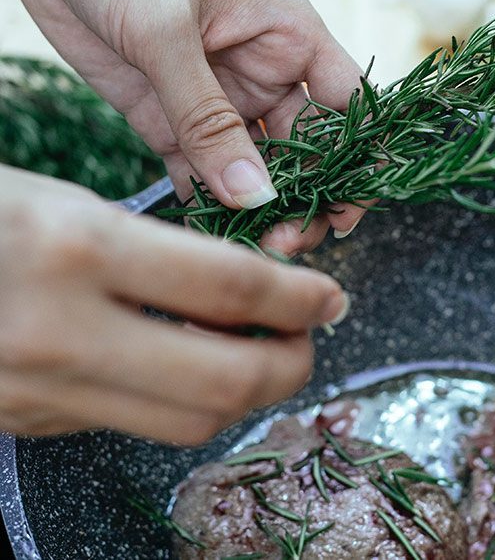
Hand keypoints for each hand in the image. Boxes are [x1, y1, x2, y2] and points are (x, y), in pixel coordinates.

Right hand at [0, 165, 347, 443]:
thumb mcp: (67, 205)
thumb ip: (157, 257)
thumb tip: (248, 298)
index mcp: (75, 249)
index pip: (230, 290)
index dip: (300, 297)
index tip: (330, 296)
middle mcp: (60, 332)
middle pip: (225, 383)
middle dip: (291, 364)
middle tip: (309, 337)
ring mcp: (41, 392)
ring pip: (189, 422)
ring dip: (245, 392)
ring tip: (261, 352)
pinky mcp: (30, 423)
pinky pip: (136, 422)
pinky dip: (182, 399)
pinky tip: (187, 364)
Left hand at [15, 0, 367, 253]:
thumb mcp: (165, 29)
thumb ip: (208, 115)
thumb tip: (253, 194)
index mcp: (287, 37)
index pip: (346, 103)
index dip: (358, 157)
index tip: (350, 209)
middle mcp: (261, 75)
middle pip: (304, 150)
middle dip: (304, 198)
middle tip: (290, 241)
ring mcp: (217, 103)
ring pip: (254, 170)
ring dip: (260, 210)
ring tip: (258, 247)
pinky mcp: (170, 122)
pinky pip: (200, 173)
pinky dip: (208, 205)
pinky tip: (212, 233)